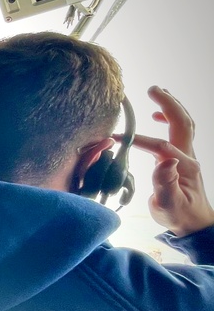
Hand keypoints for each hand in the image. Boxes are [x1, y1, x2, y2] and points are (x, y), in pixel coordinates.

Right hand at [128, 86, 213, 235]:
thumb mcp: (169, 204)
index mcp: (183, 166)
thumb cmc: (178, 214)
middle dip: (168, 104)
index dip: (139, 140)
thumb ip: (165, 183)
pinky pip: (179, 130)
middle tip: (153, 89)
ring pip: (183, 123)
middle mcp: (188, 156)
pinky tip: (157, 115)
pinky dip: (170, 118)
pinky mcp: (182, 157)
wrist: (194, 221)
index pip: (161, 146)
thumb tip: (166, 160)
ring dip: (171, 106)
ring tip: (157, 93)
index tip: (116, 137)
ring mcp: (186, 154)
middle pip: (182, 122)